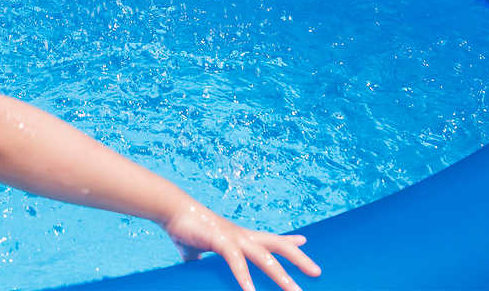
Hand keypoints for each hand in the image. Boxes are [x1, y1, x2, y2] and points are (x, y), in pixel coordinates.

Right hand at [163, 201, 320, 290]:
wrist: (171, 209)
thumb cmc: (184, 227)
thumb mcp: (198, 250)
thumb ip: (202, 260)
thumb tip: (194, 268)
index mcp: (240, 237)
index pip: (271, 238)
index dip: (289, 241)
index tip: (305, 241)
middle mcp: (242, 236)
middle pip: (278, 246)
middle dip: (299, 258)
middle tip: (318, 271)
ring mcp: (234, 238)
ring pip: (265, 258)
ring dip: (282, 276)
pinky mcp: (220, 241)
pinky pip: (236, 262)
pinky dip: (245, 279)